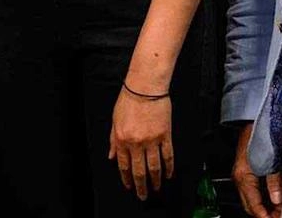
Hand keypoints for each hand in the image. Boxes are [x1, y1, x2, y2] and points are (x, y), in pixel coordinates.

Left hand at [108, 85, 173, 199]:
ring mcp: (152, 140)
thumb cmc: (129, 100)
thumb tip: (112, 157)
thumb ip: (113, 141)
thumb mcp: (114, 120)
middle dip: (141, 185)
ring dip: (155, 180)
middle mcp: (137, 143)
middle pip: (139, 170)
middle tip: (143, 195)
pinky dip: (169, 167)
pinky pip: (168, 155)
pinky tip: (168, 174)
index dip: (126, 178)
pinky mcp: (165, 135)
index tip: (129, 186)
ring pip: (155, 167)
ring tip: (156, 188)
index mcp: (122, 139)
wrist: (145, 87)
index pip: (124, 165)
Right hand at [232, 123, 281, 217]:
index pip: (254, 207)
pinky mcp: (244, 170)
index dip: (267, 217)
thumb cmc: (260, 134)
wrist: (252, 119)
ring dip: (264, 207)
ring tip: (280, 209)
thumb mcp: (271, 159)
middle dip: (265, 214)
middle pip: (250, 207)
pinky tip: (274, 198)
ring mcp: (240, 174)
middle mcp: (239, 178)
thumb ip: (274, 181)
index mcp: (243, 177)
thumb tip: (278, 200)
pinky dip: (262, 198)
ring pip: (251, 200)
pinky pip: (251, 192)